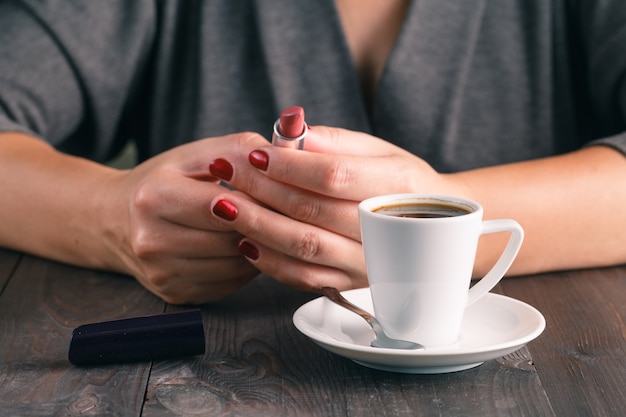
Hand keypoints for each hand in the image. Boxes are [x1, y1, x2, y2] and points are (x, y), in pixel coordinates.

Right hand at [108, 132, 269, 303]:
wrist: (114, 219)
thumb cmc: (162, 180)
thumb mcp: (194, 154)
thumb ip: (239, 151)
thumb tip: (286, 158)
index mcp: (153, 198)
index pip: (225, 206)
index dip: (261, 200)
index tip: (284, 195)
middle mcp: (151, 241)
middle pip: (232, 239)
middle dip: (264, 226)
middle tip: (286, 213)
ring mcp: (162, 273)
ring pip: (236, 265)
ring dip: (259, 248)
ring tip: (265, 228)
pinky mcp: (174, 294)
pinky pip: (229, 283)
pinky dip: (245, 266)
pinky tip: (245, 247)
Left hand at [207, 126, 462, 292]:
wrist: (433, 230)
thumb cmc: (401, 182)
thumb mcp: (381, 150)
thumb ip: (335, 142)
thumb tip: (291, 130)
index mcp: (397, 185)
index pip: (333, 175)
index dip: (288, 165)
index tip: (255, 153)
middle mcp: (386, 228)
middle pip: (311, 211)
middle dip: (262, 190)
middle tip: (229, 172)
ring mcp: (369, 261)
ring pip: (303, 247)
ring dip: (258, 225)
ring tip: (225, 204)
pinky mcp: (351, 282)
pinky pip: (304, 277)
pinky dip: (270, 261)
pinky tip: (245, 240)